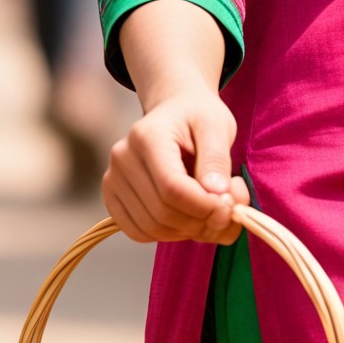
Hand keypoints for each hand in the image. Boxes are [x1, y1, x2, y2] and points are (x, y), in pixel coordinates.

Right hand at [104, 87, 249, 243]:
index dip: (205, 206)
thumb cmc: (199, 116)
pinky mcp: (113, 197)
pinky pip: (139, 232)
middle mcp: (123, 158)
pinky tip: (191, 218)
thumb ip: (217, 160)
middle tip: (228, 211)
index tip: (230, 206)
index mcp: (147, 136)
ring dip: (189, 231)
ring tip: (212, 211)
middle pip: (162, 212)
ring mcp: (113, 179)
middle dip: (201, 222)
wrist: (176, 109)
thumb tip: (217, 194)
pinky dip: (170, 234)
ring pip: (152, 227)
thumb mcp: (217, 127)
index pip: (172, 188)